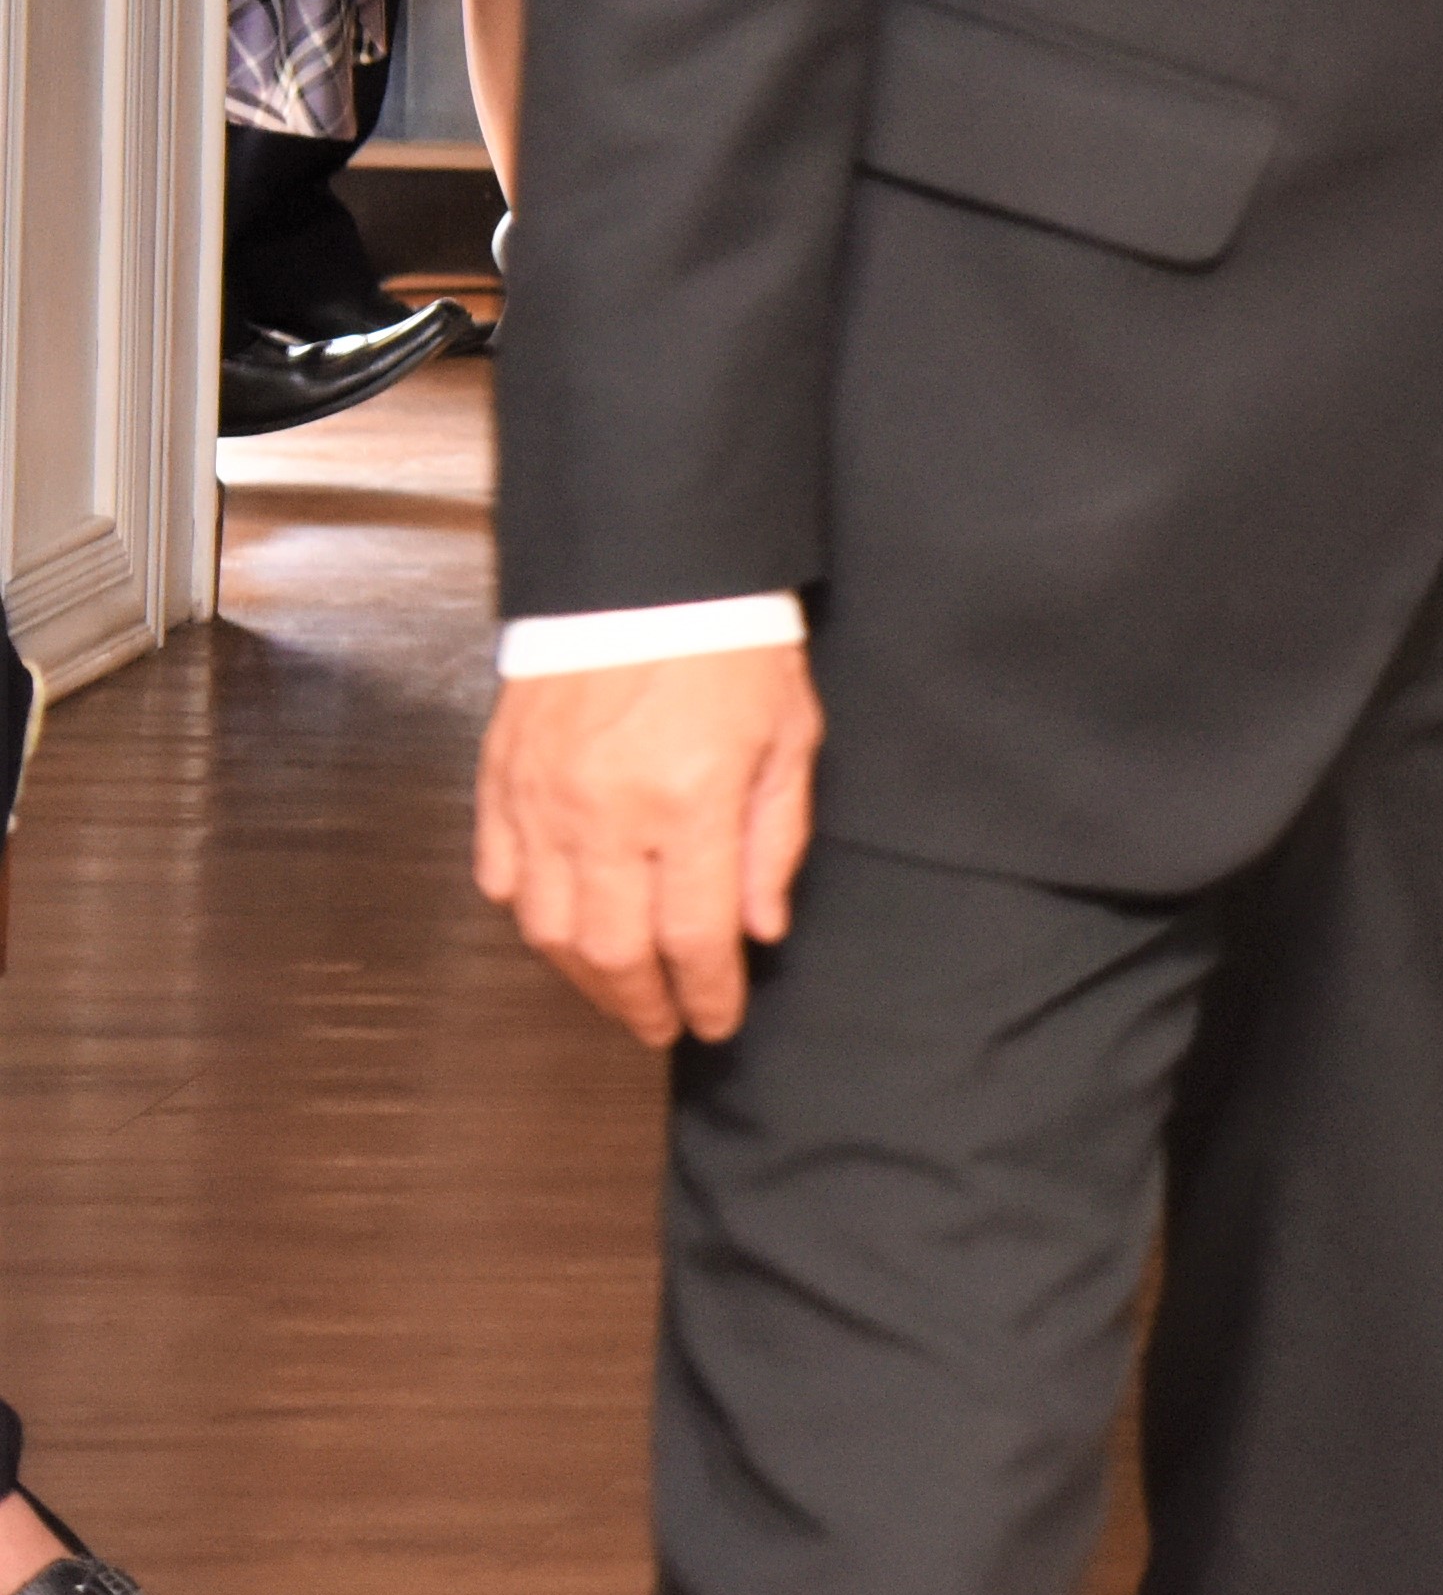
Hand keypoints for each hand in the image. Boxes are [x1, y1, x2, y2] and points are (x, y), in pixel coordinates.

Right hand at [471, 639, 821, 1046]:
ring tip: (617, 992)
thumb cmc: (729, 642)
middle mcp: (606, 812)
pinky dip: (526, 914)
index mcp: (689, 802)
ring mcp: (543, 799)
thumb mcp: (790, 736)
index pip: (697, 936)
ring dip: (583, 976)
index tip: (716, 1020)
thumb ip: (774, 839)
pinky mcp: (501, 778)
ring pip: (548, 927)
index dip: (707, 993)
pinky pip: (500, 873)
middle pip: (614, 951)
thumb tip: (760, 926)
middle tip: (663, 1024)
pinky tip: (557, 928)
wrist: (648, 570)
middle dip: (642, 1003)